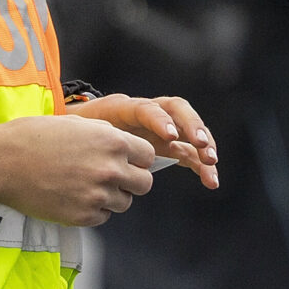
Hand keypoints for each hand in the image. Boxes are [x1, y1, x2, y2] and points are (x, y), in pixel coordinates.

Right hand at [0, 114, 158, 226]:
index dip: (137, 158)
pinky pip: (103, 217)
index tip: (127, 161)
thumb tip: (125, 145)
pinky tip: (76, 198)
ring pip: (125, 202)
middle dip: (131, 180)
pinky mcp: (82, 216)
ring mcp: (97, 195)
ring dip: (112, 197)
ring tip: (88, 187)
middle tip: (111, 177)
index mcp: (112, 142)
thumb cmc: (34, 138)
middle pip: (144, 183)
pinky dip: (94, 211)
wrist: (2, 162)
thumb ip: (107, 134)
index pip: (148, 156)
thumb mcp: (77, 124)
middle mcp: (110, 169)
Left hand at [65, 92, 219, 187]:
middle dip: (192, 126)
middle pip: (177, 110)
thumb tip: (84, 147)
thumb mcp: (77, 132)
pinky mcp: (169, 145)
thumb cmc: (78, 134)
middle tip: (201, 144)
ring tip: (211, 163)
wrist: (81, 135)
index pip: (146, 108)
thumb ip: (85, 137)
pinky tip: (210, 180)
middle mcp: (148, 114)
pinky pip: (190, 152)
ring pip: (189, 130)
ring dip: (204, 146)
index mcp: (125, 108)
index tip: (170, 136)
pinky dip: (201, 165)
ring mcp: (160, 129)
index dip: (160, 120)